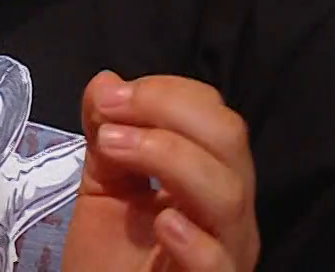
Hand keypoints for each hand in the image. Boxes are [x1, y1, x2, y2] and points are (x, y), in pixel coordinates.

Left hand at [63, 71, 259, 271]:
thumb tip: (105, 81)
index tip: (109, 98)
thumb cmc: (112, 262)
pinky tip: (161, 221)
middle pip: (229, 138)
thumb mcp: (103, 188)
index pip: (214, 114)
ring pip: (227, 191)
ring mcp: (228, 252)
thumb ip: (106, 135)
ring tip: (113, 150)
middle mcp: (230, 208)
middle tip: (111, 119)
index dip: (165, 93)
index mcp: (211, 174)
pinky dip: (193, 237)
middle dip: (167, 112)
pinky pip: (220, 261)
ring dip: (168, 156)